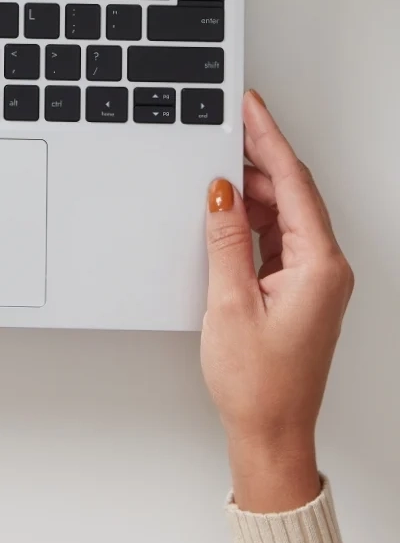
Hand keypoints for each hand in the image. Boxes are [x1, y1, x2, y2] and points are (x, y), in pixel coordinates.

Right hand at [201, 90, 353, 511]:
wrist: (271, 433)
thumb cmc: (259, 384)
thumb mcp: (229, 302)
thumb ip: (224, 238)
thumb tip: (219, 190)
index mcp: (319, 266)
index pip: (292, 184)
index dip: (269, 140)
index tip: (252, 109)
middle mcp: (325, 268)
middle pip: (292, 192)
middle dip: (259, 157)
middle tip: (227, 126)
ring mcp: (314, 278)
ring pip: (284, 212)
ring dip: (252, 189)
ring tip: (218, 167)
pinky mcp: (299, 288)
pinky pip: (278, 235)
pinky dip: (252, 217)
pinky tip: (228, 210)